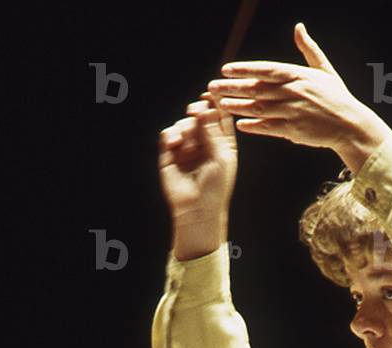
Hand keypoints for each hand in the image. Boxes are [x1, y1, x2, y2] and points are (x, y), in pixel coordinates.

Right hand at [158, 90, 237, 217]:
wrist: (196, 209)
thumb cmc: (216, 187)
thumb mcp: (221, 157)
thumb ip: (214, 132)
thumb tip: (206, 107)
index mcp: (223, 143)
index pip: (220, 118)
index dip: (216, 104)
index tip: (212, 93)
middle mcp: (205, 142)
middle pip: (201, 117)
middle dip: (198, 112)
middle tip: (196, 110)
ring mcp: (187, 147)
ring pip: (184, 124)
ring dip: (185, 128)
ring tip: (185, 142)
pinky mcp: (170, 153)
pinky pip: (168, 134)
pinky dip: (171, 135)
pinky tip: (175, 144)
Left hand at [208, 22, 386, 154]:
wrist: (350, 125)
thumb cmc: (337, 97)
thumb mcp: (325, 69)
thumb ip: (309, 49)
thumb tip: (299, 27)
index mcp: (299, 75)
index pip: (266, 69)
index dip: (244, 69)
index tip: (226, 69)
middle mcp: (293, 92)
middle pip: (257, 89)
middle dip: (232, 87)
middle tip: (212, 87)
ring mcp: (293, 112)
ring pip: (258, 108)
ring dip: (238, 106)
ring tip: (221, 104)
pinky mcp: (294, 131)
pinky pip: (268, 128)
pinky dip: (253, 126)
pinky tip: (239, 124)